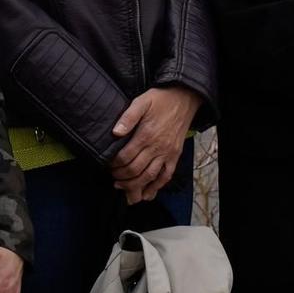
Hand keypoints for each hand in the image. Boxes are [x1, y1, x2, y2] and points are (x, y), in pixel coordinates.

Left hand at [111, 87, 201, 204]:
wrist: (185, 98)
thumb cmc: (161, 100)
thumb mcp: (141, 102)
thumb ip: (128, 117)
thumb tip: (115, 132)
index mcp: (146, 134)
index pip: (125, 157)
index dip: (114, 165)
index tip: (108, 165)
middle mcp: (157, 146)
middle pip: (135, 170)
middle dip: (121, 177)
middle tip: (114, 177)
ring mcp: (167, 153)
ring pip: (149, 176)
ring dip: (135, 186)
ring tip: (124, 188)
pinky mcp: (175, 155)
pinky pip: (166, 175)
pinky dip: (156, 187)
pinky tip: (147, 194)